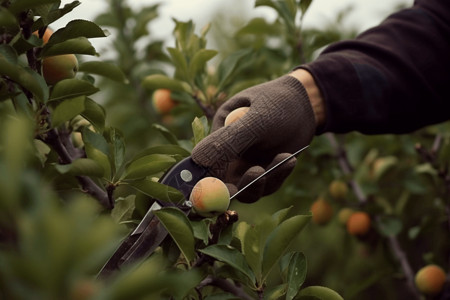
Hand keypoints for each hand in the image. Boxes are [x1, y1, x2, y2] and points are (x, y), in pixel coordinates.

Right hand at [192, 75, 316, 202]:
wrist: (306, 104)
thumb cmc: (276, 103)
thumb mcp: (254, 121)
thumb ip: (226, 141)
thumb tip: (197, 159)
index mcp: (217, 135)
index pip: (203, 163)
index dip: (203, 181)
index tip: (214, 189)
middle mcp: (228, 155)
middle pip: (222, 184)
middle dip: (236, 187)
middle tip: (254, 176)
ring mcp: (246, 167)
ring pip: (246, 190)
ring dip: (263, 180)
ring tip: (285, 157)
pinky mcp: (264, 175)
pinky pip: (267, 186)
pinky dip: (278, 175)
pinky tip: (290, 158)